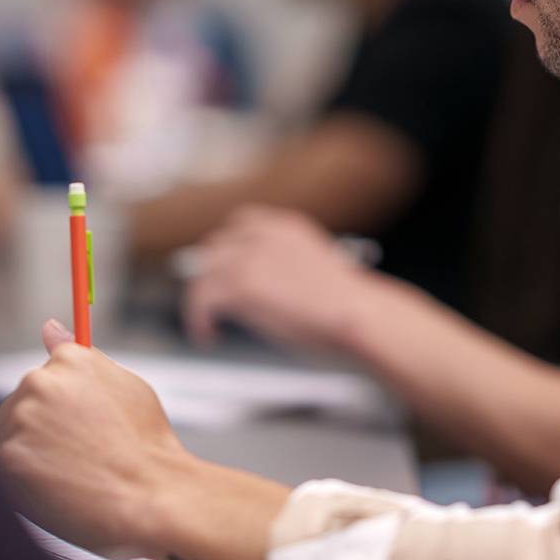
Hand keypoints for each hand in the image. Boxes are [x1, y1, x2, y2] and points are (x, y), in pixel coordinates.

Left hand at [0, 319, 195, 558]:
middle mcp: (39, 381)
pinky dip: (21, 478)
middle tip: (77, 455)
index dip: (59, 409)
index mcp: (69, 360)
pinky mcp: (5, 454)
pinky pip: (1, 463)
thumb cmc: (146, 448)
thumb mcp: (125, 386)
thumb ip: (82, 358)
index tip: (69, 427)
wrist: (150, 498)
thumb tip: (49, 327)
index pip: (45, 377)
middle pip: (23, 404)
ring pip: (10, 433)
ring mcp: (20, 417)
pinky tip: (55, 486)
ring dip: (30, 451)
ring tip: (71, 471)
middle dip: (42, 429)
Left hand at [181, 206, 375, 350]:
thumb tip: (256, 289)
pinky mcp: (242, 283)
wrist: (359, 314)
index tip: (222, 269)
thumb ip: (281, 268)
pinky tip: (208, 334)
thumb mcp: (313, 269)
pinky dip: (199, 318)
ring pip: (203, 275)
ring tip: (206, 325)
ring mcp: (250, 257)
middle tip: (211, 302)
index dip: (227, 249)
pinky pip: (202, 299)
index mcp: (285, 227)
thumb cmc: (347, 305)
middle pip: (215, 248)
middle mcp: (263, 235)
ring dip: (201, 301)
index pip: (240, 224)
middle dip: (210, 274)